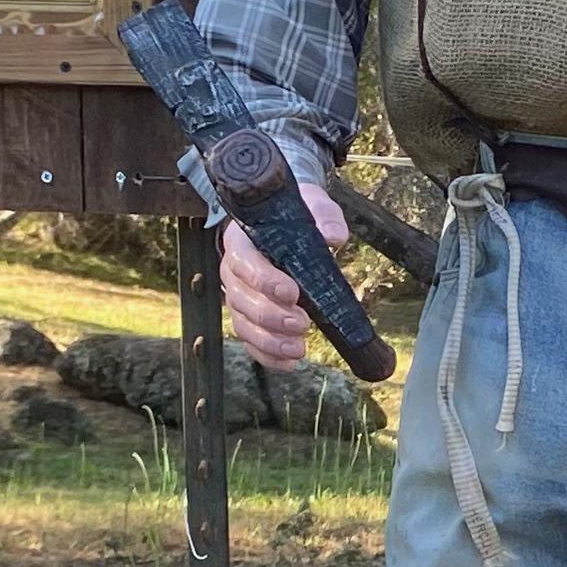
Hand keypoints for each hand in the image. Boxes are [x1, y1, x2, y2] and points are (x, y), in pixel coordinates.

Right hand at [216, 152, 351, 370]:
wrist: (286, 224)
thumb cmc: (296, 215)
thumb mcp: (311, 203)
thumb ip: (322, 215)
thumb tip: (333, 237)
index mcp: (243, 241)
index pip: (245, 264)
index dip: (265, 281)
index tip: (292, 293)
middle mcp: (233, 271)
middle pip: (241, 300)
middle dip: (271, 317)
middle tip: (303, 323)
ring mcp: (239, 297)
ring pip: (244, 325)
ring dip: (270, 342)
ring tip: (298, 349)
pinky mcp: (249, 317)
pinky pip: (251, 341)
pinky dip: (268, 356)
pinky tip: (290, 363)